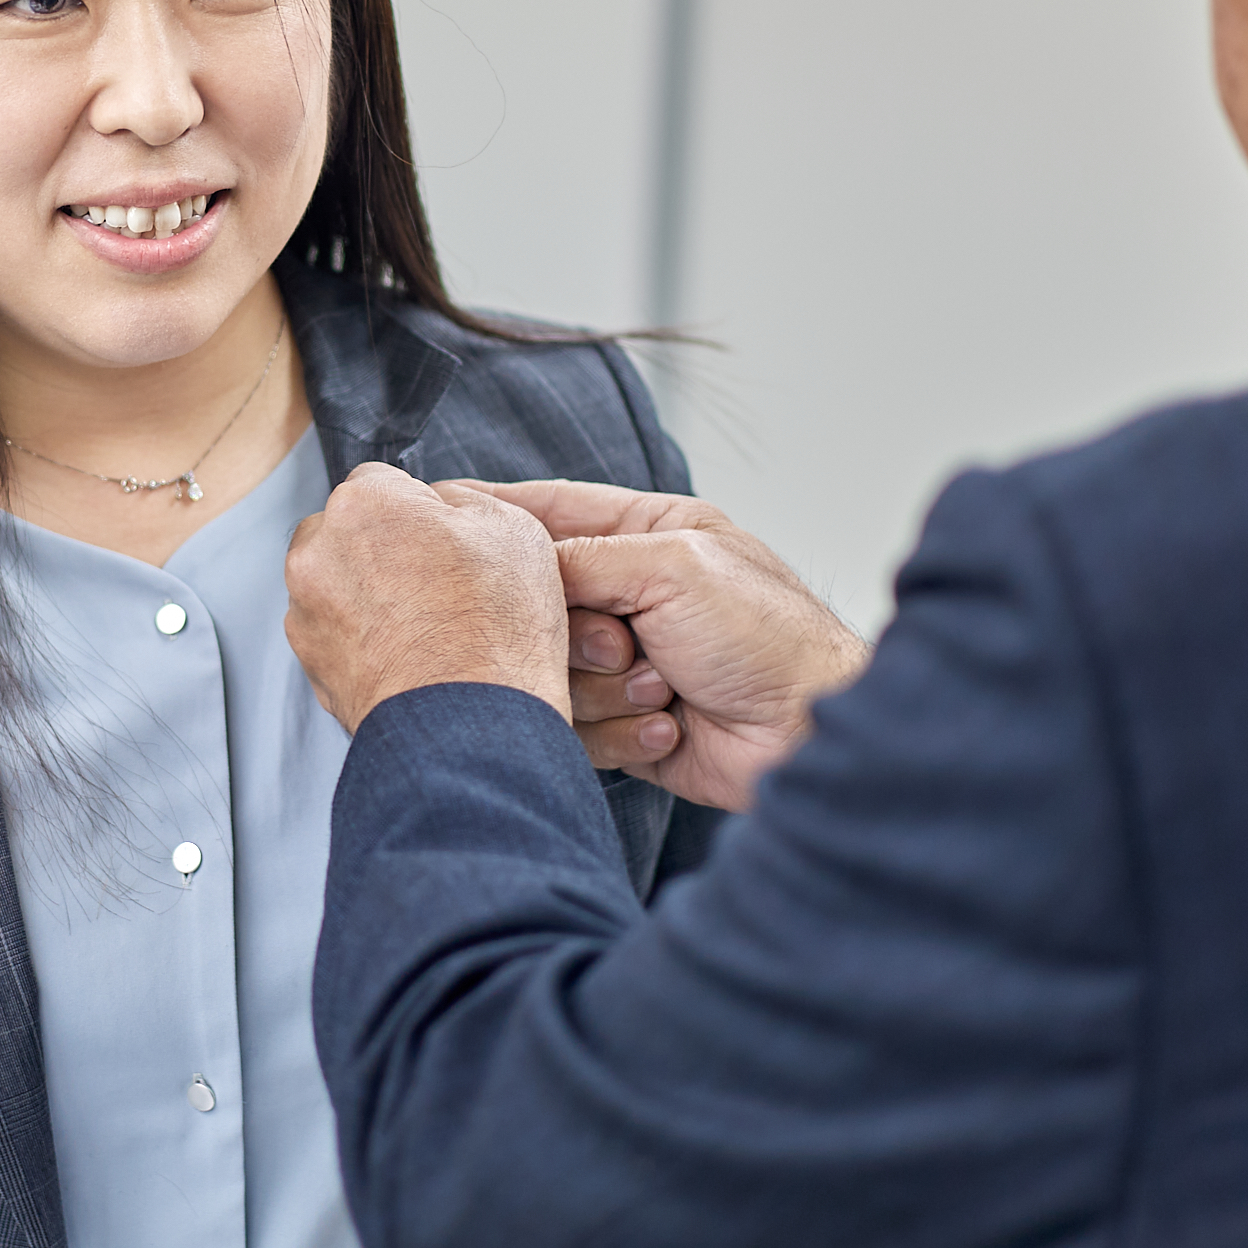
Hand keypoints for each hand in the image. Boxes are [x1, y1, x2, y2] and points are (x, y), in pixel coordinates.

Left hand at [284, 464, 569, 731]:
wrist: (472, 728)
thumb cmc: (496, 631)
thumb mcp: (513, 530)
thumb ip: (461, 501)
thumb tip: (440, 505)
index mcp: (364, 504)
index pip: (382, 480)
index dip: (420, 510)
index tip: (444, 540)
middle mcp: (318, 551)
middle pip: (346, 529)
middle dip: (380, 546)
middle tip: (434, 583)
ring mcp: (306, 611)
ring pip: (335, 582)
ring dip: (367, 593)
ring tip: (424, 627)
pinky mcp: (309, 664)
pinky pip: (333, 633)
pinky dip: (360, 639)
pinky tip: (406, 656)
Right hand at [469, 480, 870, 811]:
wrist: (807, 737)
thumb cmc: (766, 639)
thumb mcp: (673, 566)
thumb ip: (582, 555)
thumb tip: (512, 562)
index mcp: (651, 535)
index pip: (552, 510)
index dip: (495, 510)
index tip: (440, 511)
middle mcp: (634, 594)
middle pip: (539, 604)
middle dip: (577, 634)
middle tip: (620, 645)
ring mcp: (625, 661)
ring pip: (550, 671)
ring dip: (606, 689)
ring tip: (662, 689)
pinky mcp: (622, 723)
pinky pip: (575, 727)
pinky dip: (621, 732)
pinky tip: (668, 727)